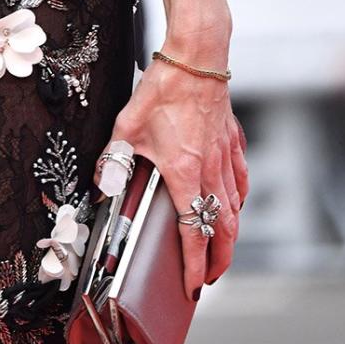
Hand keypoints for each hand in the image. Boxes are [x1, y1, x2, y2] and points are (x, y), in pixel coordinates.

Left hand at [99, 52, 247, 300]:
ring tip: (222, 249)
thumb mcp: (126, 126)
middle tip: (213, 278)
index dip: (195, 265)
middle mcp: (211, 171)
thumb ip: (115, 161)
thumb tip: (104, 188)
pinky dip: (238, 198)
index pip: (193, 232)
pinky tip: (235, 202)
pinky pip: (240, 179)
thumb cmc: (163, 89)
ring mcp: (226, 157)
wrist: (196, 57)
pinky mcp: (232, 141)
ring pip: (236, 207)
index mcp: (185, 173)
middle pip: (224, 229)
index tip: (194, 286)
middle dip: (220, 260)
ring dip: (230, 234)